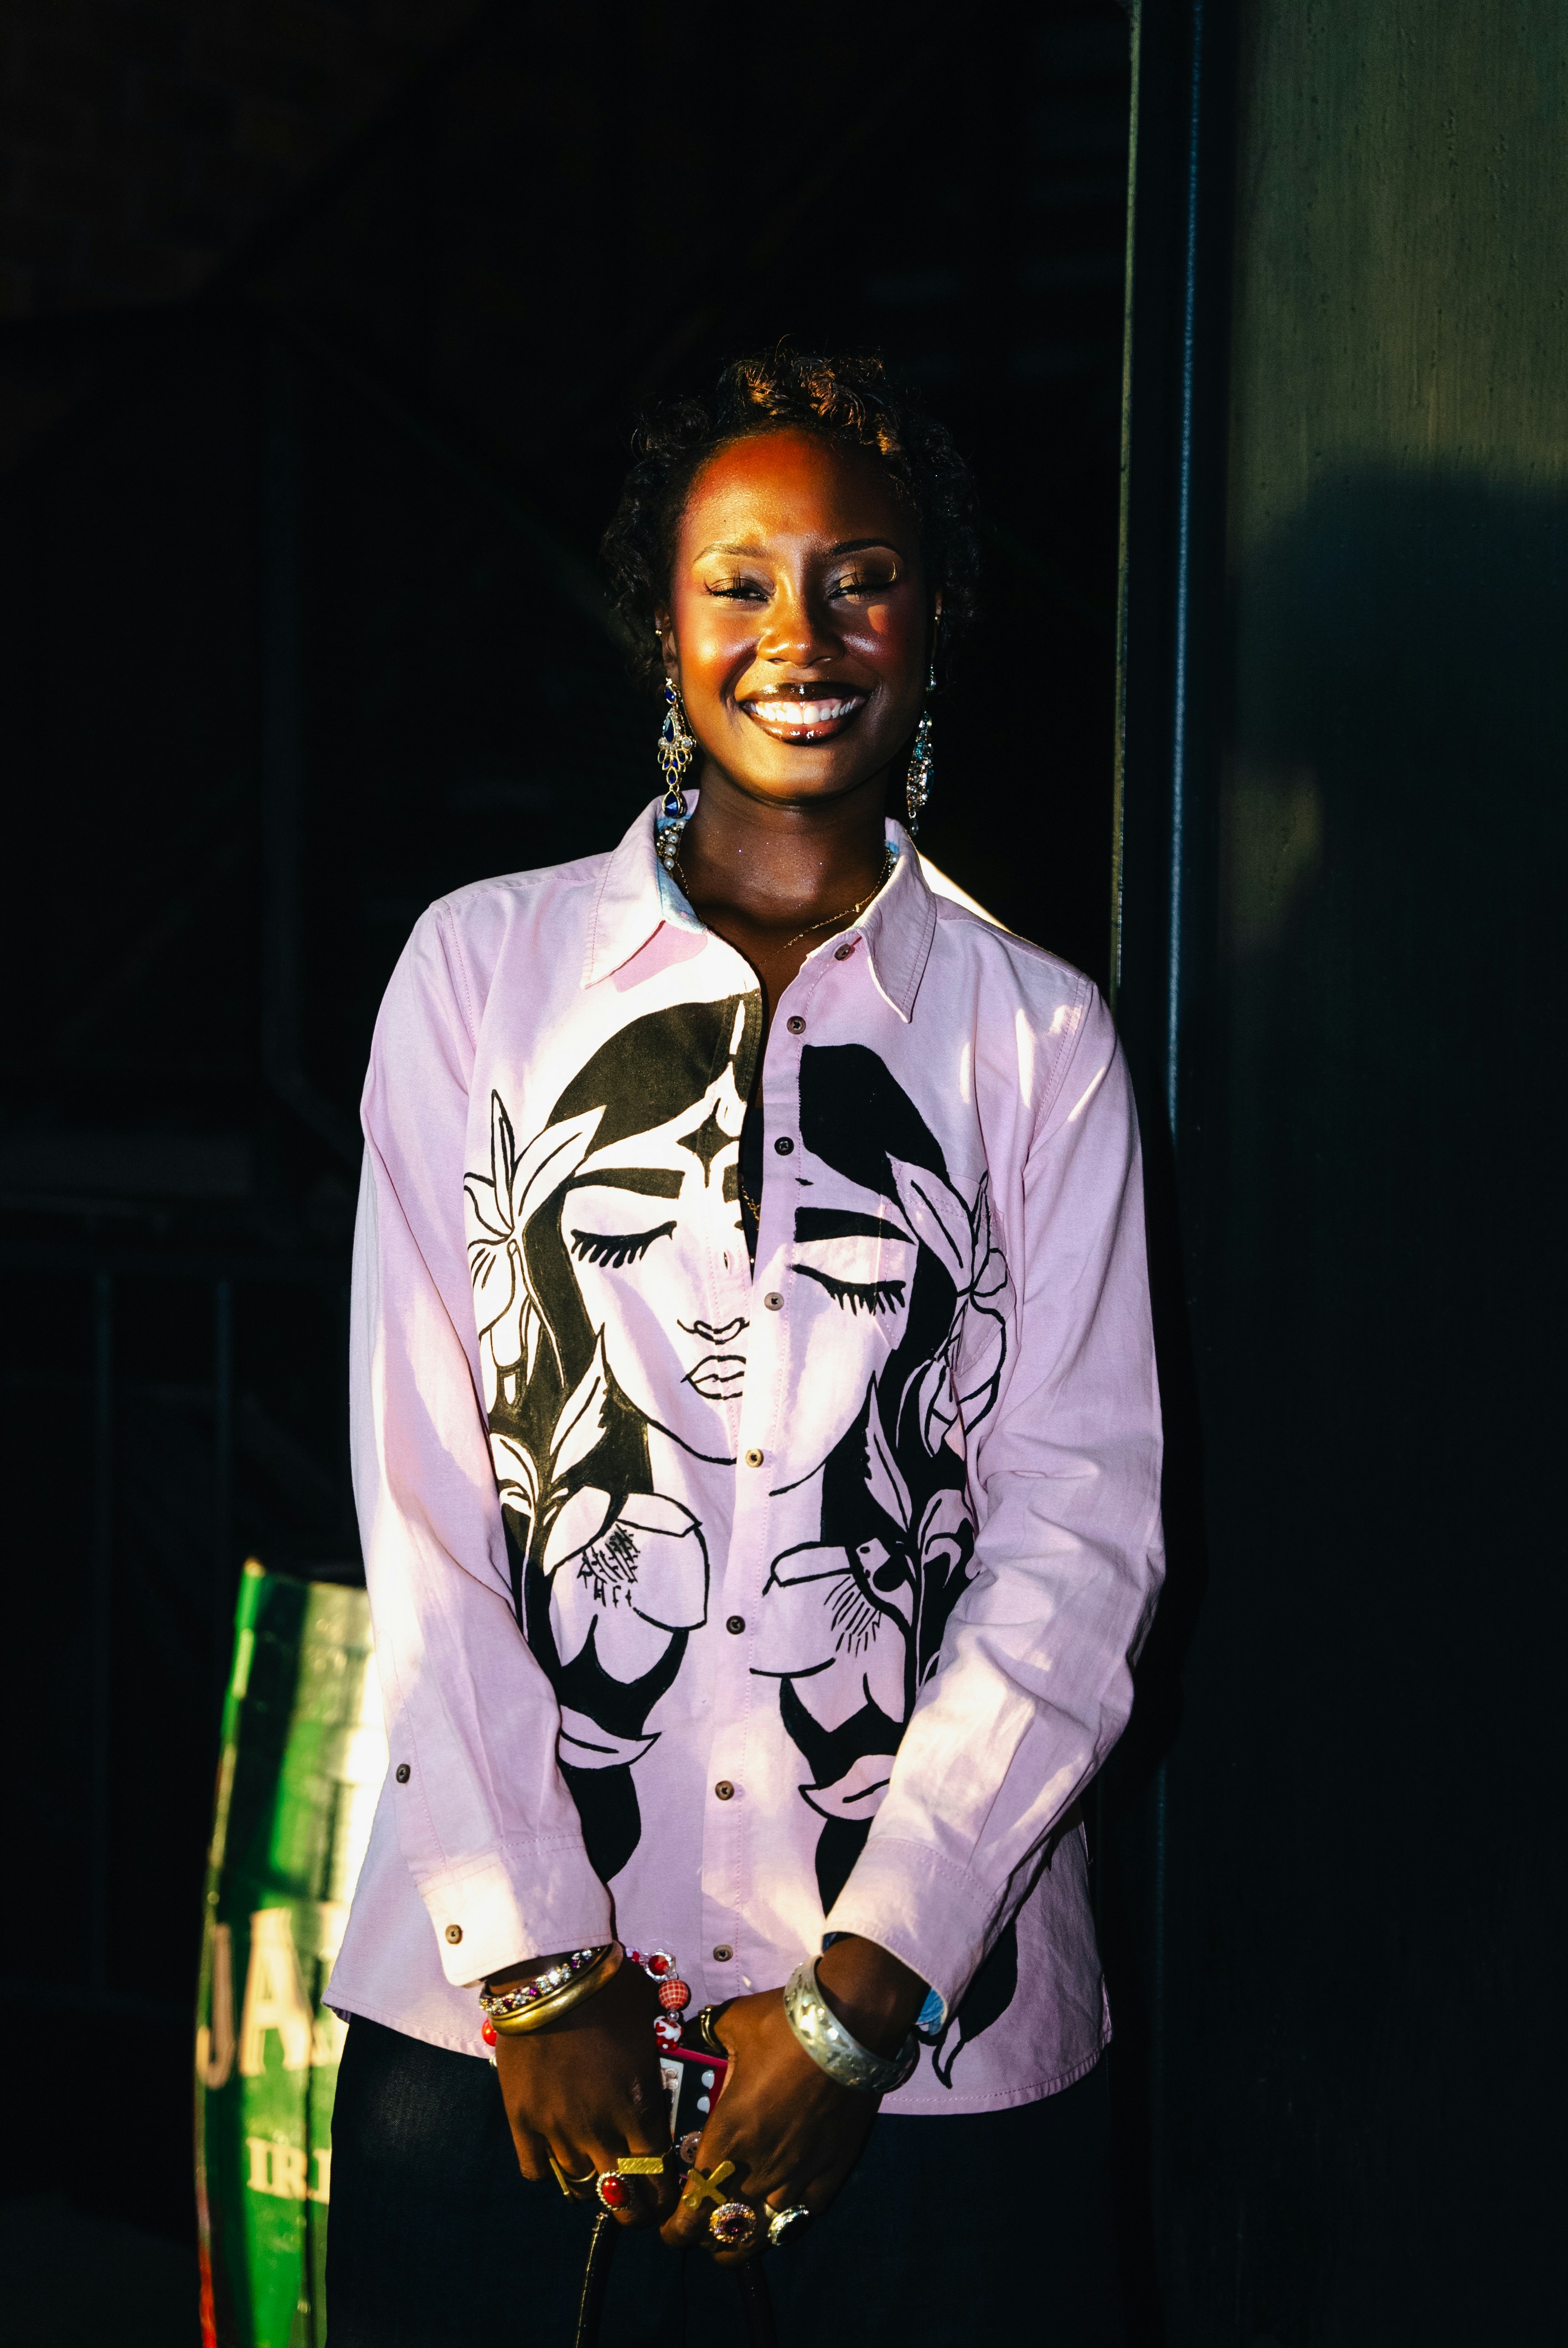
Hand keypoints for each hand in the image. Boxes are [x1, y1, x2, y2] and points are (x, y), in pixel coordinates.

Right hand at [492, 1954, 677, 2227]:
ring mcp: (558, 2129)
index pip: (659, 2173)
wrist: (550, 1974)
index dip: (664, 2191)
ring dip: (592, 2182)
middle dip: (633, 2207)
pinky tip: (557, 2154)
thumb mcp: (650, 2023)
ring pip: (580, 2184)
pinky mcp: (522, 2121)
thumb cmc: (609, 1990)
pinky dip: (549, 2169)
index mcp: (640, 2107)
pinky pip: (536, 2170)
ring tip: (597, 2173)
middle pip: (622, 2196)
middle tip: (635, 2204)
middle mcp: (601, 2128)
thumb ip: (659, 2062)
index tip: (666, 2195)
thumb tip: (671, 2070)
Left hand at [659, 1937, 926, 2263]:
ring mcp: (799, 2175)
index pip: (693, 2207)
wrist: (848, 2029)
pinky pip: (804, 2212)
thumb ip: (707, 2039)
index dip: (677, 2228)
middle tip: (697, 2231)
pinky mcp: (833, 2171)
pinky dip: (787, 2218)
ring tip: (733, 2242)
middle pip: (725, 2226)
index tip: (668, 2229)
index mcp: (727, 2137)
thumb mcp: (731, 2026)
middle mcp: (759, 2167)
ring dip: (744, 2236)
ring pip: (765, 2229)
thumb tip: (693, 2036)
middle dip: (705, 2234)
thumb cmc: (783, 2026)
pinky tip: (779, 2215)